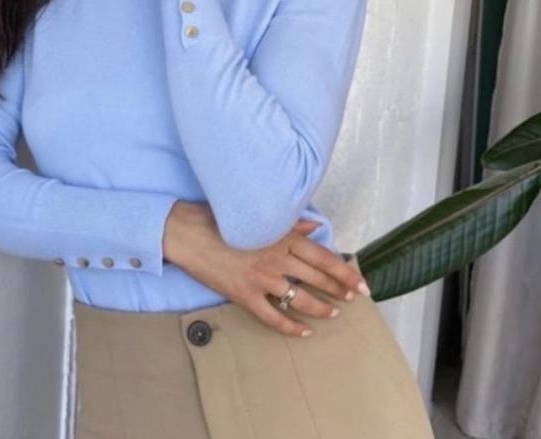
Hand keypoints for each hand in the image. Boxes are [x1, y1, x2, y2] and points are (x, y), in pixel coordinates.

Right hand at [169, 205, 368, 337]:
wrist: (187, 233)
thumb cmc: (219, 218)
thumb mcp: (258, 215)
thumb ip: (289, 222)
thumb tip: (313, 226)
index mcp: (282, 236)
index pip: (324, 257)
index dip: (345, 272)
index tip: (360, 282)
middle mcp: (277, 259)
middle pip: (317, 278)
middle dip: (339, 290)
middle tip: (353, 298)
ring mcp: (262, 279)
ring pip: (301, 300)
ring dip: (321, 308)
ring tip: (334, 313)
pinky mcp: (245, 295)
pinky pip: (273, 317)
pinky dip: (291, 327)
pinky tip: (304, 332)